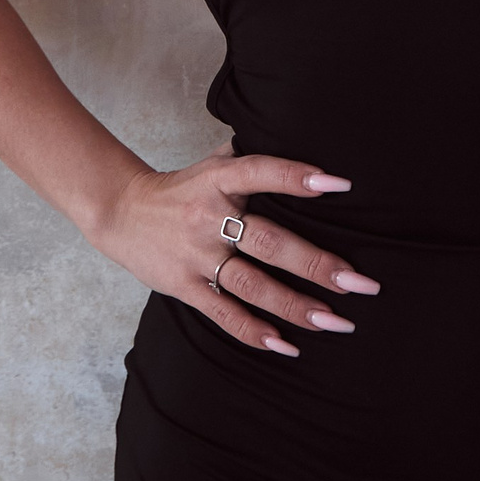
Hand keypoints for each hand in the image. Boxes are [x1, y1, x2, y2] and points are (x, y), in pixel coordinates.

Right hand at [84, 138, 380, 354]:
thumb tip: (299, 136)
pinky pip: (224, 314)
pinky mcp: (185, 287)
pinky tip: (286, 345)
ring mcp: (197, 256)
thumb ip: (251, 157)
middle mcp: (210, 217)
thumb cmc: (181, 188)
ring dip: (296, 306)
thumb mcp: (212, 163)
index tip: (339, 183)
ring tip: (335, 321)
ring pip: (253, 285)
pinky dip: (255, 332)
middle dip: (316, 265)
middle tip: (358, 283)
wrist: (120, 212)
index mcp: (219, 179)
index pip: (261, 173)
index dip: (297, 177)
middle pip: (269, 242)